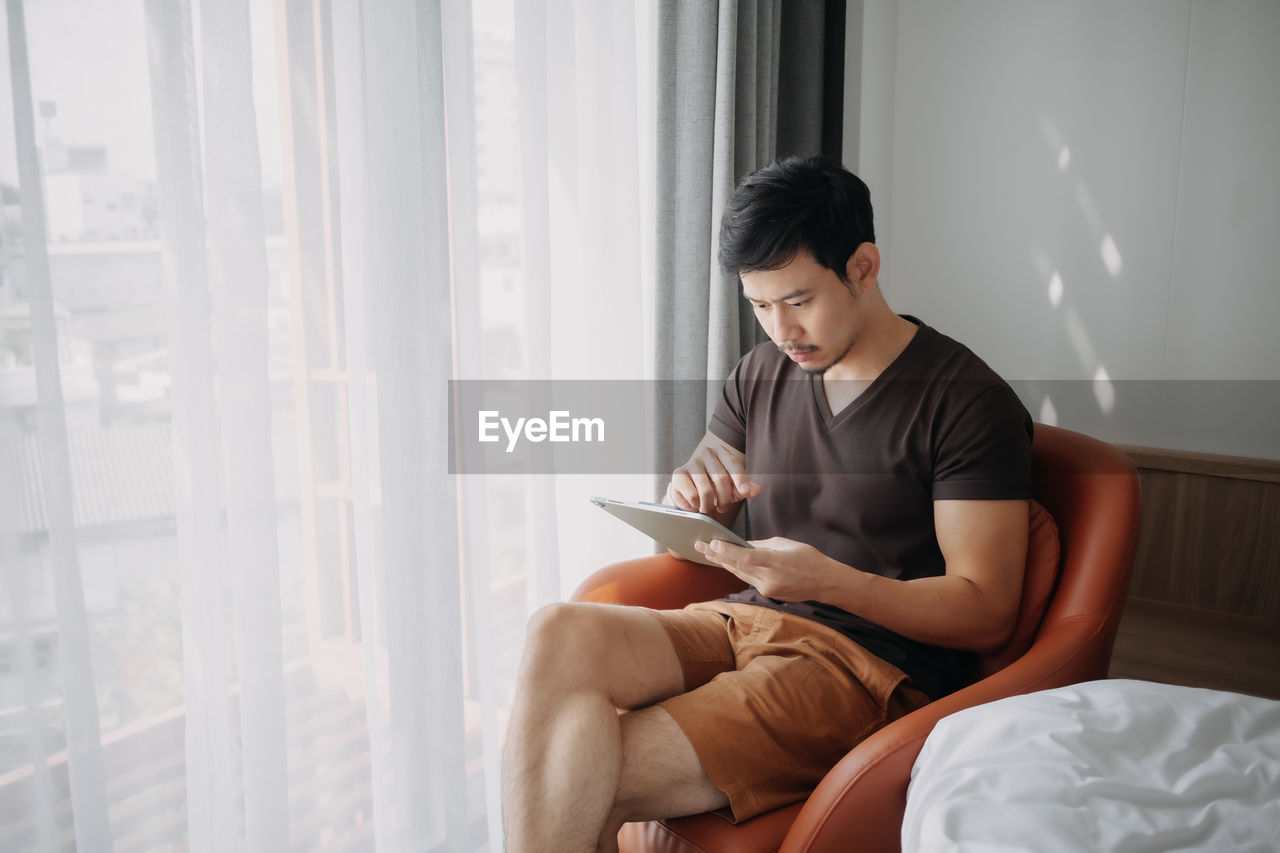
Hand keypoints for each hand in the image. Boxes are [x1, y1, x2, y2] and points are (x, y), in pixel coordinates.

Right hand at [666, 433, 761, 515]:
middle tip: (723, 508)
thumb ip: (745, 487)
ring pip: (705, 491)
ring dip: (709, 506)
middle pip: (721, 479)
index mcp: (723, 452)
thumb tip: (755, 491)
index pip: (734, 464)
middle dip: (725, 499)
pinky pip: (691, 496)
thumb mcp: (733, 483)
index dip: (741, 480)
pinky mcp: (678, 474)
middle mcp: (707, 453)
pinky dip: (695, 505)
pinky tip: (696, 503)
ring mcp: (692, 463)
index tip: (744, 493)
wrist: (692, 478)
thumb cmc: (716, 481)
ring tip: (709, 507)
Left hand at [693, 536, 834, 601]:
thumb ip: (762, 545)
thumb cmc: (808, 558)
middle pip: (738, 566)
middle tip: (699, 545)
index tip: (712, 543)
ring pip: (740, 574)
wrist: (825, 583)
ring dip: (724, 563)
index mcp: (777, 561)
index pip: (747, 557)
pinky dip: (738, 570)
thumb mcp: (786, 544)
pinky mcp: (768, 594)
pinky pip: (749, 579)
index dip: (728, 551)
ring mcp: (768, 588)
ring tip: (707, 553)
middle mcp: (770, 578)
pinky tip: (727, 562)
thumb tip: (743, 544)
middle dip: (717, 555)